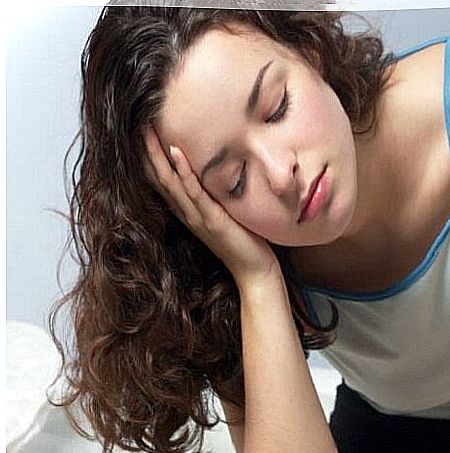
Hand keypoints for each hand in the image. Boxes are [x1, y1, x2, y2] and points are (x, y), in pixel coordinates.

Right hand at [142, 126, 278, 284]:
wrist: (253, 270)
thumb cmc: (241, 240)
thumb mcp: (222, 211)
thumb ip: (212, 195)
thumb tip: (212, 170)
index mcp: (185, 208)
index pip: (159, 178)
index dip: (146, 155)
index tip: (138, 130)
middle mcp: (185, 211)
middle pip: (157, 176)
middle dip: (145, 149)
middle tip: (133, 121)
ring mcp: (196, 215)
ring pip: (169, 181)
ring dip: (157, 155)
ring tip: (146, 130)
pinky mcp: (211, 219)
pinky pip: (194, 192)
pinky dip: (184, 171)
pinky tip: (177, 152)